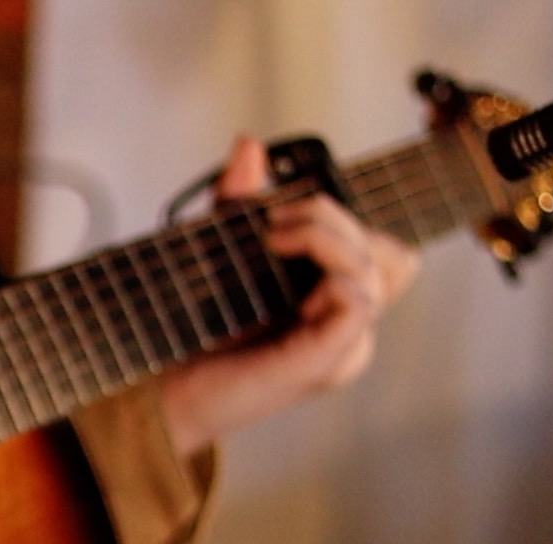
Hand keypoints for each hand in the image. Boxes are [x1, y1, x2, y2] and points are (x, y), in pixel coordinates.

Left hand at [157, 137, 420, 455]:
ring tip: (272, 243)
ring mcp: (345, 345)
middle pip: (387, 248)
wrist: (165, 390)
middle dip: (329, 216)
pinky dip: (328, 272)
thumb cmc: (195, 329)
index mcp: (334, 299)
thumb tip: (250, 143)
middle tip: (269, 224)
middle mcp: (348, 323)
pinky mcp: (330, 360)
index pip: (383, 245)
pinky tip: (286, 283)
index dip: (340, 217)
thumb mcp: (221, 249)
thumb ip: (240, 198)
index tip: (278, 213)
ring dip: (326, 236)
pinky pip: (359, 297)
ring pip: (380, 265)